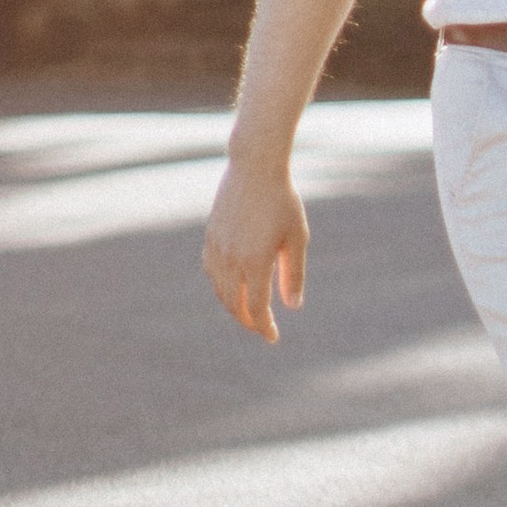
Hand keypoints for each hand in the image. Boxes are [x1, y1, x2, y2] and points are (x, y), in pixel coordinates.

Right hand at [203, 157, 308, 340]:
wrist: (254, 168)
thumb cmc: (283, 201)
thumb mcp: (296, 238)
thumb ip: (293, 274)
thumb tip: (293, 307)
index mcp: (255, 262)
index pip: (257, 309)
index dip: (264, 327)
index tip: (273, 338)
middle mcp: (231, 259)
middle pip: (235, 305)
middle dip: (249, 322)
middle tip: (263, 329)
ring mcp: (217, 249)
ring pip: (220, 291)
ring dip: (233, 307)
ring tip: (249, 312)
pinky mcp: (210, 238)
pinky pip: (211, 272)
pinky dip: (221, 287)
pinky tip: (232, 288)